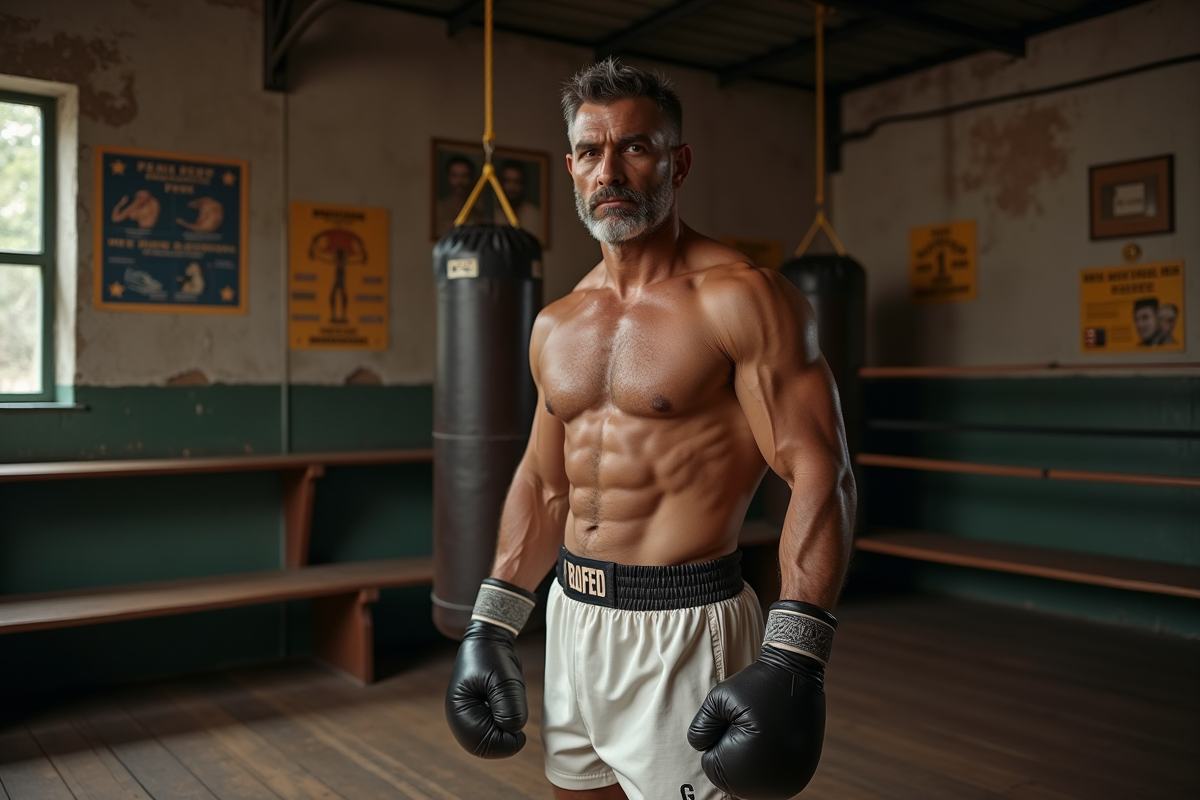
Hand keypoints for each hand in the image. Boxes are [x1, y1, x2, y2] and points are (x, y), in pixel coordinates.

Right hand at [444, 579, 536, 758]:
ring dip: (506, 727)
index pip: (484, 746)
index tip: (519, 723)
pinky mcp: (478, 716)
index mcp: (459, 711)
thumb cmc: (493, 656)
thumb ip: (509, 706)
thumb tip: (512, 731)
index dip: (507, 742)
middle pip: (487, 748)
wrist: (488, 641)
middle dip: (506, 735)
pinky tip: (504, 703)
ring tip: (505, 701)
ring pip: (494, 741)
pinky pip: (496, 731)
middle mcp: (460, 720)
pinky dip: (505, 722)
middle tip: (513, 709)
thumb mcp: (505, 679)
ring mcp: (468, 719)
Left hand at [687, 601, 835, 798]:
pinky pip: (770, 778)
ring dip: (751, 759)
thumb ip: (700, 728)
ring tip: (765, 731)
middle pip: (732, 779)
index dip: (718, 740)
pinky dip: (767, 762)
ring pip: (751, 780)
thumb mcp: (717, 699)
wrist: (797, 674)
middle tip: (751, 724)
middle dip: (733, 753)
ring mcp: (789, 784)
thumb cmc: (756, 685)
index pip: (712, 768)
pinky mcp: (801, 778)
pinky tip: (775, 738)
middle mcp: (772, 785)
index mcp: (747, 766)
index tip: (736, 720)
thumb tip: (701, 748)